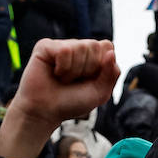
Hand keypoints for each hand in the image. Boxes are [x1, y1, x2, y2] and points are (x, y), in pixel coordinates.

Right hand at [0, 39, 119, 157]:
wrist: (46, 112)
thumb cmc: (72, 102)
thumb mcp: (100, 93)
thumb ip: (111, 73)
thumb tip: (111, 52)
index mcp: (91, 55)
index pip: (107, 46)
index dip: (102, 65)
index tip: (90, 80)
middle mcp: (76, 48)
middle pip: (95, 45)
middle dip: (88, 69)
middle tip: (75, 81)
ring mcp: (61, 45)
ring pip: (80, 47)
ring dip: (74, 71)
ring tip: (63, 79)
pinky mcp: (46, 46)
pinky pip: (65, 50)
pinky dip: (63, 68)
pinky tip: (55, 73)